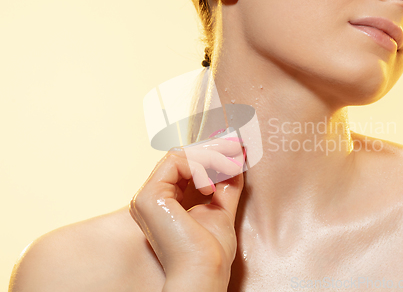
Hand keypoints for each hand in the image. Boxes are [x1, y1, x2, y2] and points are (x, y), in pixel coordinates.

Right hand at [128, 136, 245, 289]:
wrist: (204, 272)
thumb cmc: (210, 252)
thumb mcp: (221, 209)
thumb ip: (225, 185)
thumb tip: (237, 159)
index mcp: (163, 202)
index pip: (183, 165)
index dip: (209, 154)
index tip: (234, 150)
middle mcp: (150, 198)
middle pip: (181, 156)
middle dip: (212, 150)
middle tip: (236, 149)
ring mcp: (146, 196)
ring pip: (179, 155)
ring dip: (210, 157)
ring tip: (230, 169)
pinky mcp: (150, 195)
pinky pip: (176, 162)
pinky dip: (200, 168)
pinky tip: (210, 189)